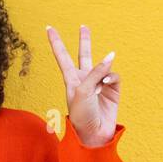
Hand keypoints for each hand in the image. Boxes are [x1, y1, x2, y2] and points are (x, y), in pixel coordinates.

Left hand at [46, 24, 119, 145]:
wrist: (93, 134)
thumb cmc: (81, 115)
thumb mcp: (82, 90)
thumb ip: (96, 71)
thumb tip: (111, 57)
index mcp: (71, 79)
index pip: (62, 56)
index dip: (55, 42)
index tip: (48, 27)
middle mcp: (84, 79)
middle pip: (84, 55)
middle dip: (85, 41)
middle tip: (84, 26)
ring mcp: (99, 84)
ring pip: (104, 66)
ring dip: (103, 69)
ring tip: (101, 84)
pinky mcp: (113, 90)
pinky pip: (114, 76)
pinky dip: (112, 77)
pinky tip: (108, 83)